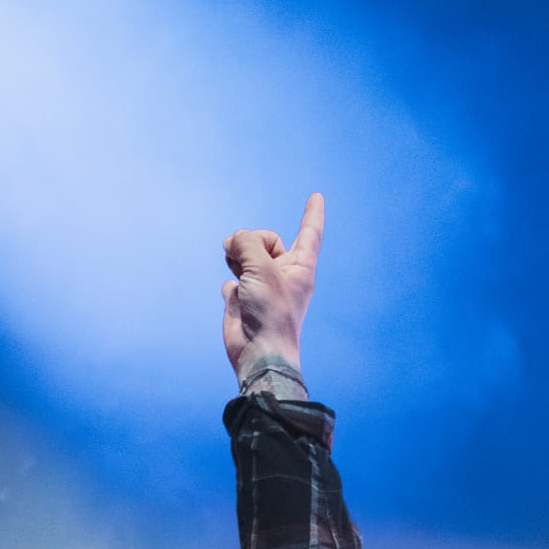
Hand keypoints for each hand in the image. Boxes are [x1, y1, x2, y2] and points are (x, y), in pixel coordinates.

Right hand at [222, 194, 323, 378]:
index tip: (317, 196)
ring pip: (246, 254)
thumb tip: (231, 241)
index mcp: (299, 267)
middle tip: (242, 253)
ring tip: (236, 268)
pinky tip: (236, 299)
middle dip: (251, 240)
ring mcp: (262, 285)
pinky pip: (233, 276)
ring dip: (237, 255)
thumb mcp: (261, 267)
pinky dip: (231, 283)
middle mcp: (283, 274)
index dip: (312, 214)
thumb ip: (247, 243)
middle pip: (266, 239)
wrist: (257, 351)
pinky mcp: (244, 297)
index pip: (309, 233)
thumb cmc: (270, 313)